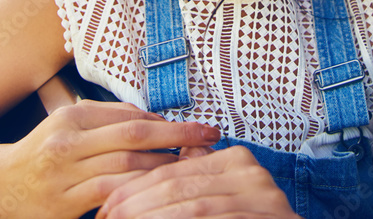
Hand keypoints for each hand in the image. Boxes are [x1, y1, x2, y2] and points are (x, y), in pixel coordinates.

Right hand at [0, 101, 221, 217]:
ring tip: (190, 169)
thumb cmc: (44, 151)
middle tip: (209, 139)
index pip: (132, 117)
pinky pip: (109, 197)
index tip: (199, 127)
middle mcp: (66, 143)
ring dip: (163, 169)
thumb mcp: (70, 124)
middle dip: (177, 138)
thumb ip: (110, 118)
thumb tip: (157, 118)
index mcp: (72, 117)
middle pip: (134, 138)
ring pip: (126, 169)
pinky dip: (137, 194)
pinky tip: (157, 194)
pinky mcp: (62, 205)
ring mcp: (63, 175)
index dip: (169, 123)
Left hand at [96, 145, 299, 217]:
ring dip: (150, 218)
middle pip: (178, 187)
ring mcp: (262, 197)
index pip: (174, 170)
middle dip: (136, 206)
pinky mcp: (266, 218)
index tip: (107, 205)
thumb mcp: (217, 195)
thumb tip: (148, 172)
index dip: (136, 188)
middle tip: (106, 216)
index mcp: (236, 160)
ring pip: (191, 208)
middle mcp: (251, 173)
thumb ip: (193, 178)